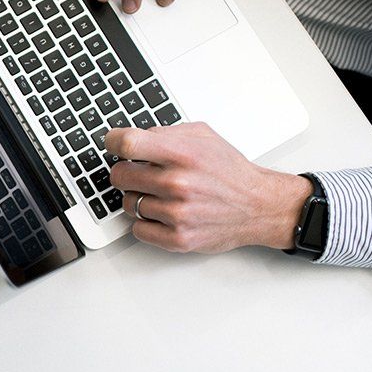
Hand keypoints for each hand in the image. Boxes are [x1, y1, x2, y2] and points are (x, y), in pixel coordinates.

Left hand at [104, 123, 312, 253]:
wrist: (259, 206)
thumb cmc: (229, 171)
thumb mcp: (203, 136)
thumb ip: (165, 133)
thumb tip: (133, 136)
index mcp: (183, 154)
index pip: (127, 144)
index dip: (113, 142)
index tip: (113, 144)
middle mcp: (178, 184)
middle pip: (119, 176)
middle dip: (126, 172)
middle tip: (140, 173)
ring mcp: (177, 214)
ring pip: (128, 203)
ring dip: (139, 198)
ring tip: (160, 194)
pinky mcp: (178, 238)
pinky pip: (137, 229)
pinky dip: (145, 222)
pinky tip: (162, 213)